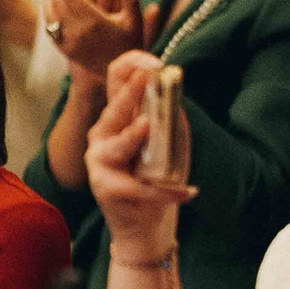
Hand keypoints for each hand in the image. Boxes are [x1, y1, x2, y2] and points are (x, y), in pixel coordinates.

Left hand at [42, 0, 142, 80]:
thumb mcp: (135, 20)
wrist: (120, 74)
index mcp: (94, 22)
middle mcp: (77, 32)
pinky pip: (51, 28)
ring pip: (51, 15)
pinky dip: (49, 13)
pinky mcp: (64, 50)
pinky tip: (51, 5)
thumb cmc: (131, 44)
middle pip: (57, 2)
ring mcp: (68, 42)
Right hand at [83, 51, 196, 259]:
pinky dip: (166, 191)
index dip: (133, 64)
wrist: (145, 226)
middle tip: (153, 72)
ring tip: (148, 127)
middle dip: (133, 88)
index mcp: (119, 117)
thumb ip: (169, 117)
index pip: (116, 79)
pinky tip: (189, 192)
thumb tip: (173, 89)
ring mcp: (100, 160)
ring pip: (119, 142)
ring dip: (134, 135)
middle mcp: (103, 134)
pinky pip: (141, 186)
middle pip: (115, 105)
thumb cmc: (156, 179)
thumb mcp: (169, 143)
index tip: (156, 62)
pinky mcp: (107, 188)